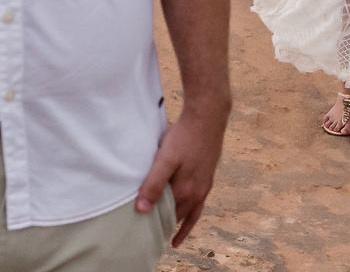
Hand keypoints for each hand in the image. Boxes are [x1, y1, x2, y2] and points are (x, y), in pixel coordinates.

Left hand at [135, 102, 229, 247]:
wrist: (208, 117)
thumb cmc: (184, 136)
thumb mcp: (165, 159)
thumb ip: (154, 184)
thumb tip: (142, 210)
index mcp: (186, 191)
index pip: (168, 216)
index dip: (155, 222)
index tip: (143, 229)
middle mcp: (198, 192)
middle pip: (180, 215)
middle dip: (168, 224)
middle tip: (153, 233)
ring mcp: (205, 185)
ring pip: (191, 210)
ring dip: (180, 220)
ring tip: (171, 230)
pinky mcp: (208, 175)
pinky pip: (199, 201)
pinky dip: (191, 210)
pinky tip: (186, 206)